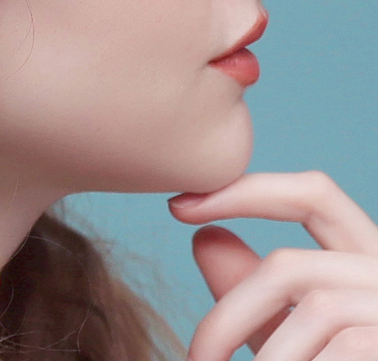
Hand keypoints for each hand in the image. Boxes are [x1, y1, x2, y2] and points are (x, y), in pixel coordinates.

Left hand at [168, 172, 377, 359]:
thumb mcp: (294, 333)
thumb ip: (254, 287)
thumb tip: (204, 237)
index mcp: (367, 256)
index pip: (313, 194)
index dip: (246, 190)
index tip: (176, 207)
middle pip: (292, 266)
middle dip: (231, 314)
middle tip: (197, 357)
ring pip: (314, 313)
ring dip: (266, 358)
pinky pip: (344, 350)